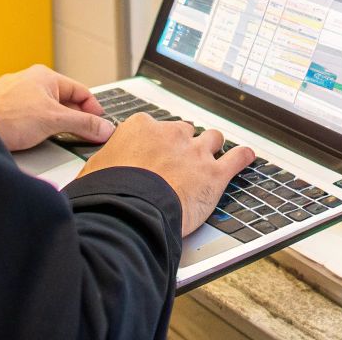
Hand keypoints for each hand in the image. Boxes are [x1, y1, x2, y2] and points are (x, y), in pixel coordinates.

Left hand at [0, 64, 114, 151]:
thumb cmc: (5, 116)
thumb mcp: (54, 120)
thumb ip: (83, 124)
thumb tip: (103, 128)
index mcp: (45, 77)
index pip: (81, 92)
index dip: (93, 110)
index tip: (99, 126)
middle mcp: (30, 82)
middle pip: (64, 102)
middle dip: (74, 120)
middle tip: (82, 136)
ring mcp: (16, 96)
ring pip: (45, 111)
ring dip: (54, 126)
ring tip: (56, 140)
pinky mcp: (5, 111)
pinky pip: (29, 119)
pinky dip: (36, 129)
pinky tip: (34, 140)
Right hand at [79, 115, 254, 235]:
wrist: (130, 213)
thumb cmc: (108, 195)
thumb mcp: (94, 171)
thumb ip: (106, 163)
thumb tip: (99, 172)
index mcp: (141, 128)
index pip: (154, 128)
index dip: (156, 144)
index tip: (154, 155)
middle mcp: (171, 135)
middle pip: (185, 132)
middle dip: (184, 146)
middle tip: (178, 164)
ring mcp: (195, 152)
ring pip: (212, 139)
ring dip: (211, 148)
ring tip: (209, 159)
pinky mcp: (214, 174)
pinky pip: (236, 158)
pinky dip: (243, 158)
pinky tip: (246, 157)